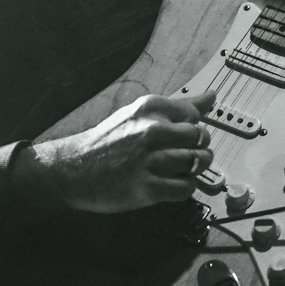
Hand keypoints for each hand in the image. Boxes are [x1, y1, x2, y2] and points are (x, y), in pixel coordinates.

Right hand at [28, 92, 215, 213]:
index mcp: (151, 109)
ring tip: (176, 170)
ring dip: (193, 169)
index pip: (196, 114)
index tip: (180, 136)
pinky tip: (170, 184)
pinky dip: (184, 188)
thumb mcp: (140, 113)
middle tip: (182, 155)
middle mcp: (152, 130)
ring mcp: (149, 160)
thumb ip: (179, 106)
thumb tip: (212, 97)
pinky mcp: (147, 188)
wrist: (72, 169)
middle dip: (197, 148)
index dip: (193, 127)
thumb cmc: (109, 141)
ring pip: (197, 162)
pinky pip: (186, 188)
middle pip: (202, 138)